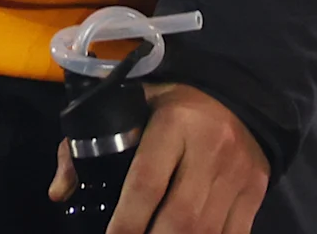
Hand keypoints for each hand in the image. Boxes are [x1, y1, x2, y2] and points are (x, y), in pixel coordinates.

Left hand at [50, 84, 266, 233]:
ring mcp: (237, 174)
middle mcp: (209, 150)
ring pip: (208, 231)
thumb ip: (89, 144)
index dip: (127, 221)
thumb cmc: (173, 105)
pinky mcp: (256, 191)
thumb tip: (60, 192)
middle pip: (181, 217)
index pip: (147, 182)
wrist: (239, 95)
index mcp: (173, 124)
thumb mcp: (131, 108)